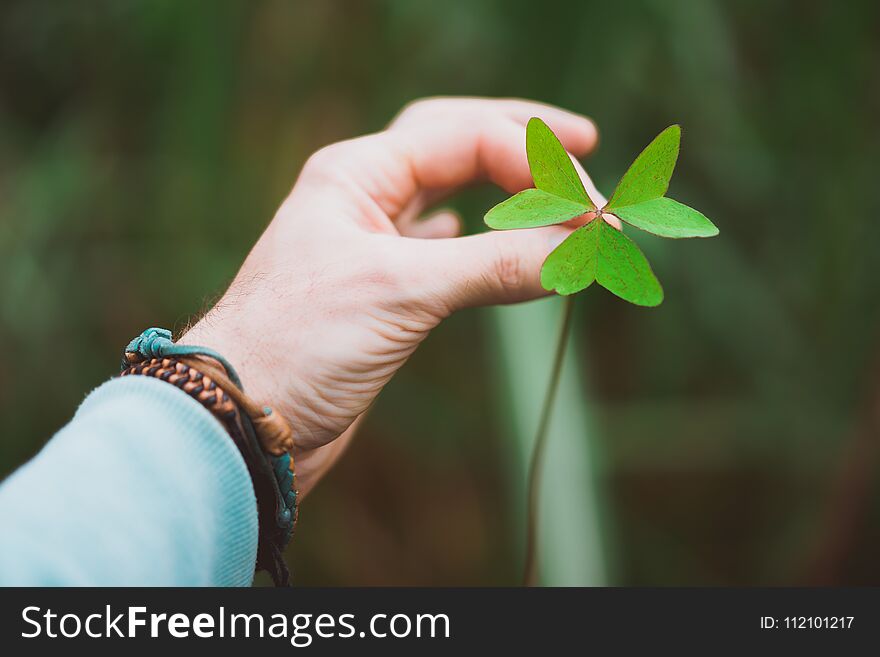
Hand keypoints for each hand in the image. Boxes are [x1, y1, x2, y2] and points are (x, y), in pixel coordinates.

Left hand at [181, 97, 599, 495]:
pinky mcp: (373, 293)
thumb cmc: (297, 342)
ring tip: (550, 192)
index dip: (536, 163)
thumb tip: (582, 248)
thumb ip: (493, 264)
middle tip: (584, 146)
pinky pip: (431, 247)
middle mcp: (360, 198)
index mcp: (356, 173)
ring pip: (447, 195)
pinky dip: (467, 238)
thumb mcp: (401, 291)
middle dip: (520, 144)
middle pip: (454, 144)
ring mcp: (365, 245)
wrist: (242, 419)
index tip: (595, 209)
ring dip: (501, 191)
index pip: (464, 137)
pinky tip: (474, 232)